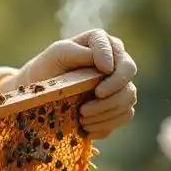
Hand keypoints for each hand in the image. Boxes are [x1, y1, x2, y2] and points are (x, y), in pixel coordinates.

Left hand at [8, 28, 136, 139]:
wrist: (41, 95)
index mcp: (101, 43)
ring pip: (129, 96)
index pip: (114, 47)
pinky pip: (125, 115)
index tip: (103, 71)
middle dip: (111, 90)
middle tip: (87, 105)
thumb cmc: (48, 69)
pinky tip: (87, 127)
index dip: (110, 59)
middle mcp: (115, 61)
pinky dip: (106, 124)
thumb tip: (106, 65)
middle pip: (129, 71)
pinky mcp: (119, 105)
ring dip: (105, 111)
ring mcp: (120, 84)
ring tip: (81, 117)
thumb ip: (77, 51)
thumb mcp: (56, 54)